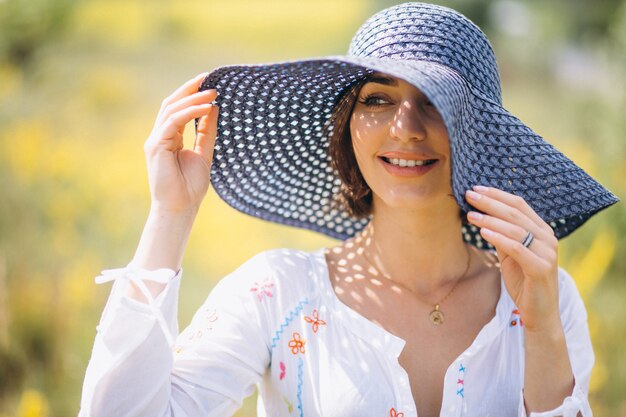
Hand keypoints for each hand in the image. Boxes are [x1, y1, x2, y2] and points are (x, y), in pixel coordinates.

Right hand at [143, 73, 218, 213]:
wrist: (180, 208)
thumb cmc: (190, 186)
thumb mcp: (204, 153)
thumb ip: (206, 131)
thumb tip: (214, 108)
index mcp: (169, 137)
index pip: (178, 109)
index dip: (192, 94)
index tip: (209, 82)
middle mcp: (159, 136)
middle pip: (172, 104)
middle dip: (190, 89)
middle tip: (209, 78)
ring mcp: (155, 140)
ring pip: (171, 109)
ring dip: (193, 98)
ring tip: (212, 92)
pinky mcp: (155, 146)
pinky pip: (172, 122)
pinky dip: (189, 112)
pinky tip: (206, 108)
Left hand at [465, 186, 560, 332]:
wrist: (540, 314)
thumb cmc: (523, 282)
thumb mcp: (510, 254)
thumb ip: (502, 235)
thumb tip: (482, 216)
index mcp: (542, 231)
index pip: (519, 204)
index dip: (497, 195)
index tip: (475, 188)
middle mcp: (548, 238)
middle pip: (516, 213)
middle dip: (490, 202)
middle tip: (469, 194)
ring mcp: (547, 253)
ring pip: (515, 229)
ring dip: (490, 219)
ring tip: (470, 214)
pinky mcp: (541, 268)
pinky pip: (517, 248)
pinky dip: (499, 238)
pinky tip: (483, 232)